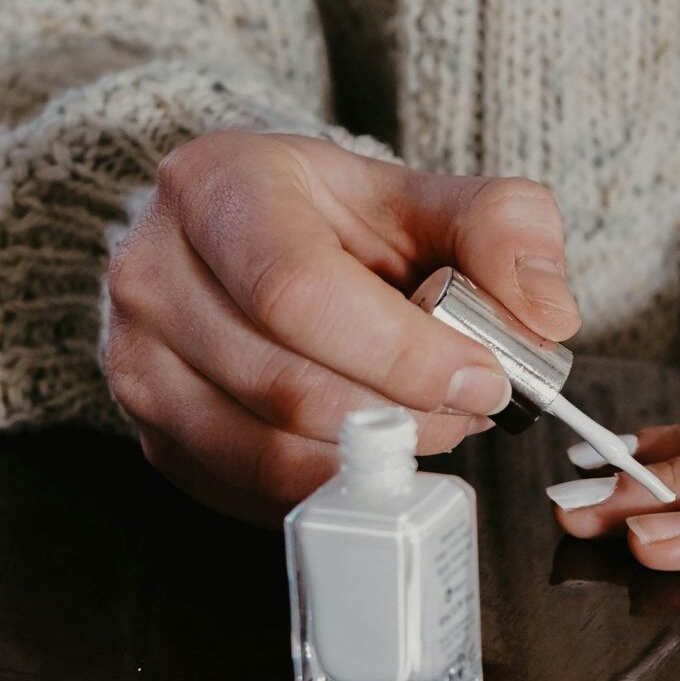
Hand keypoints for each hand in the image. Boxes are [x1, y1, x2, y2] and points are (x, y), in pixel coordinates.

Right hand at [102, 131, 579, 521]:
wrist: (246, 239)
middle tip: (473, 406)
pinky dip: (333, 487)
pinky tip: (374, 448)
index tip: (484, 376)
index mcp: (216, 188)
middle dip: (405, 416)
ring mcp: (135, 361)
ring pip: (268, 453)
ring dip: (375, 461)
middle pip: (287, 386)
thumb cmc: (336, 221)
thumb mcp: (426, 194)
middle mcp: (153, 273)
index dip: (402, 353)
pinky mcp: (152, 433)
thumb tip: (544, 316)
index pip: (298, 291)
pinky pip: (252, 493)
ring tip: (430, 422)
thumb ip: (506, 230)